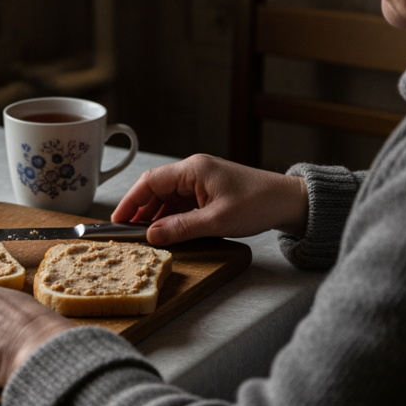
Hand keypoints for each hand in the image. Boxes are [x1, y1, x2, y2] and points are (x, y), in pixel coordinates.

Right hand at [110, 154, 308, 245]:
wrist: (288, 202)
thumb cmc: (258, 204)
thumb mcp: (216, 221)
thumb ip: (181, 228)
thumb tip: (151, 235)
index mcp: (193, 169)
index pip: (150, 182)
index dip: (130, 201)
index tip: (116, 219)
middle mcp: (194, 171)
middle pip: (156, 189)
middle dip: (140, 210)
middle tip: (125, 231)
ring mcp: (202, 181)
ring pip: (168, 197)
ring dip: (155, 216)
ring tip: (142, 235)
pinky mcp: (209, 192)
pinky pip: (182, 203)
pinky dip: (171, 217)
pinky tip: (165, 231)